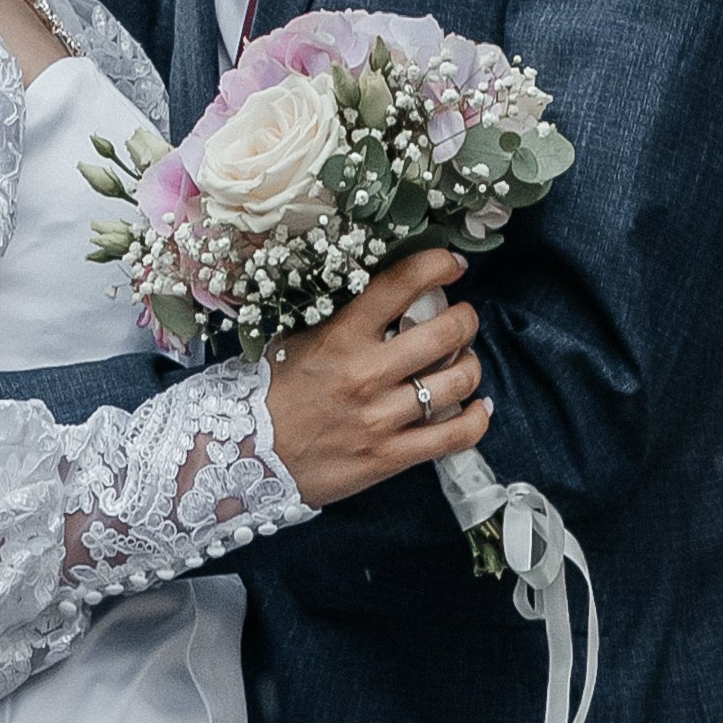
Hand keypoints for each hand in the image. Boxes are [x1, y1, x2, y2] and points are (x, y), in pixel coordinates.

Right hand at [261, 248, 490, 511]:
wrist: (245, 456)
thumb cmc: (272, 392)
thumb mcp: (296, 340)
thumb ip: (342, 318)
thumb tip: (391, 295)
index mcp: (341, 335)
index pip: (401, 284)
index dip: (438, 265)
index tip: (453, 265)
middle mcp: (366, 373)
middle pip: (446, 331)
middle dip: (465, 318)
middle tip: (461, 318)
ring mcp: (381, 418)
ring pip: (458, 381)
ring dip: (470, 365)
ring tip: (462, 361)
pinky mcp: (390, 457)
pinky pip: (455, 435)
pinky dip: (477, 417)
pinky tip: (478, 405)